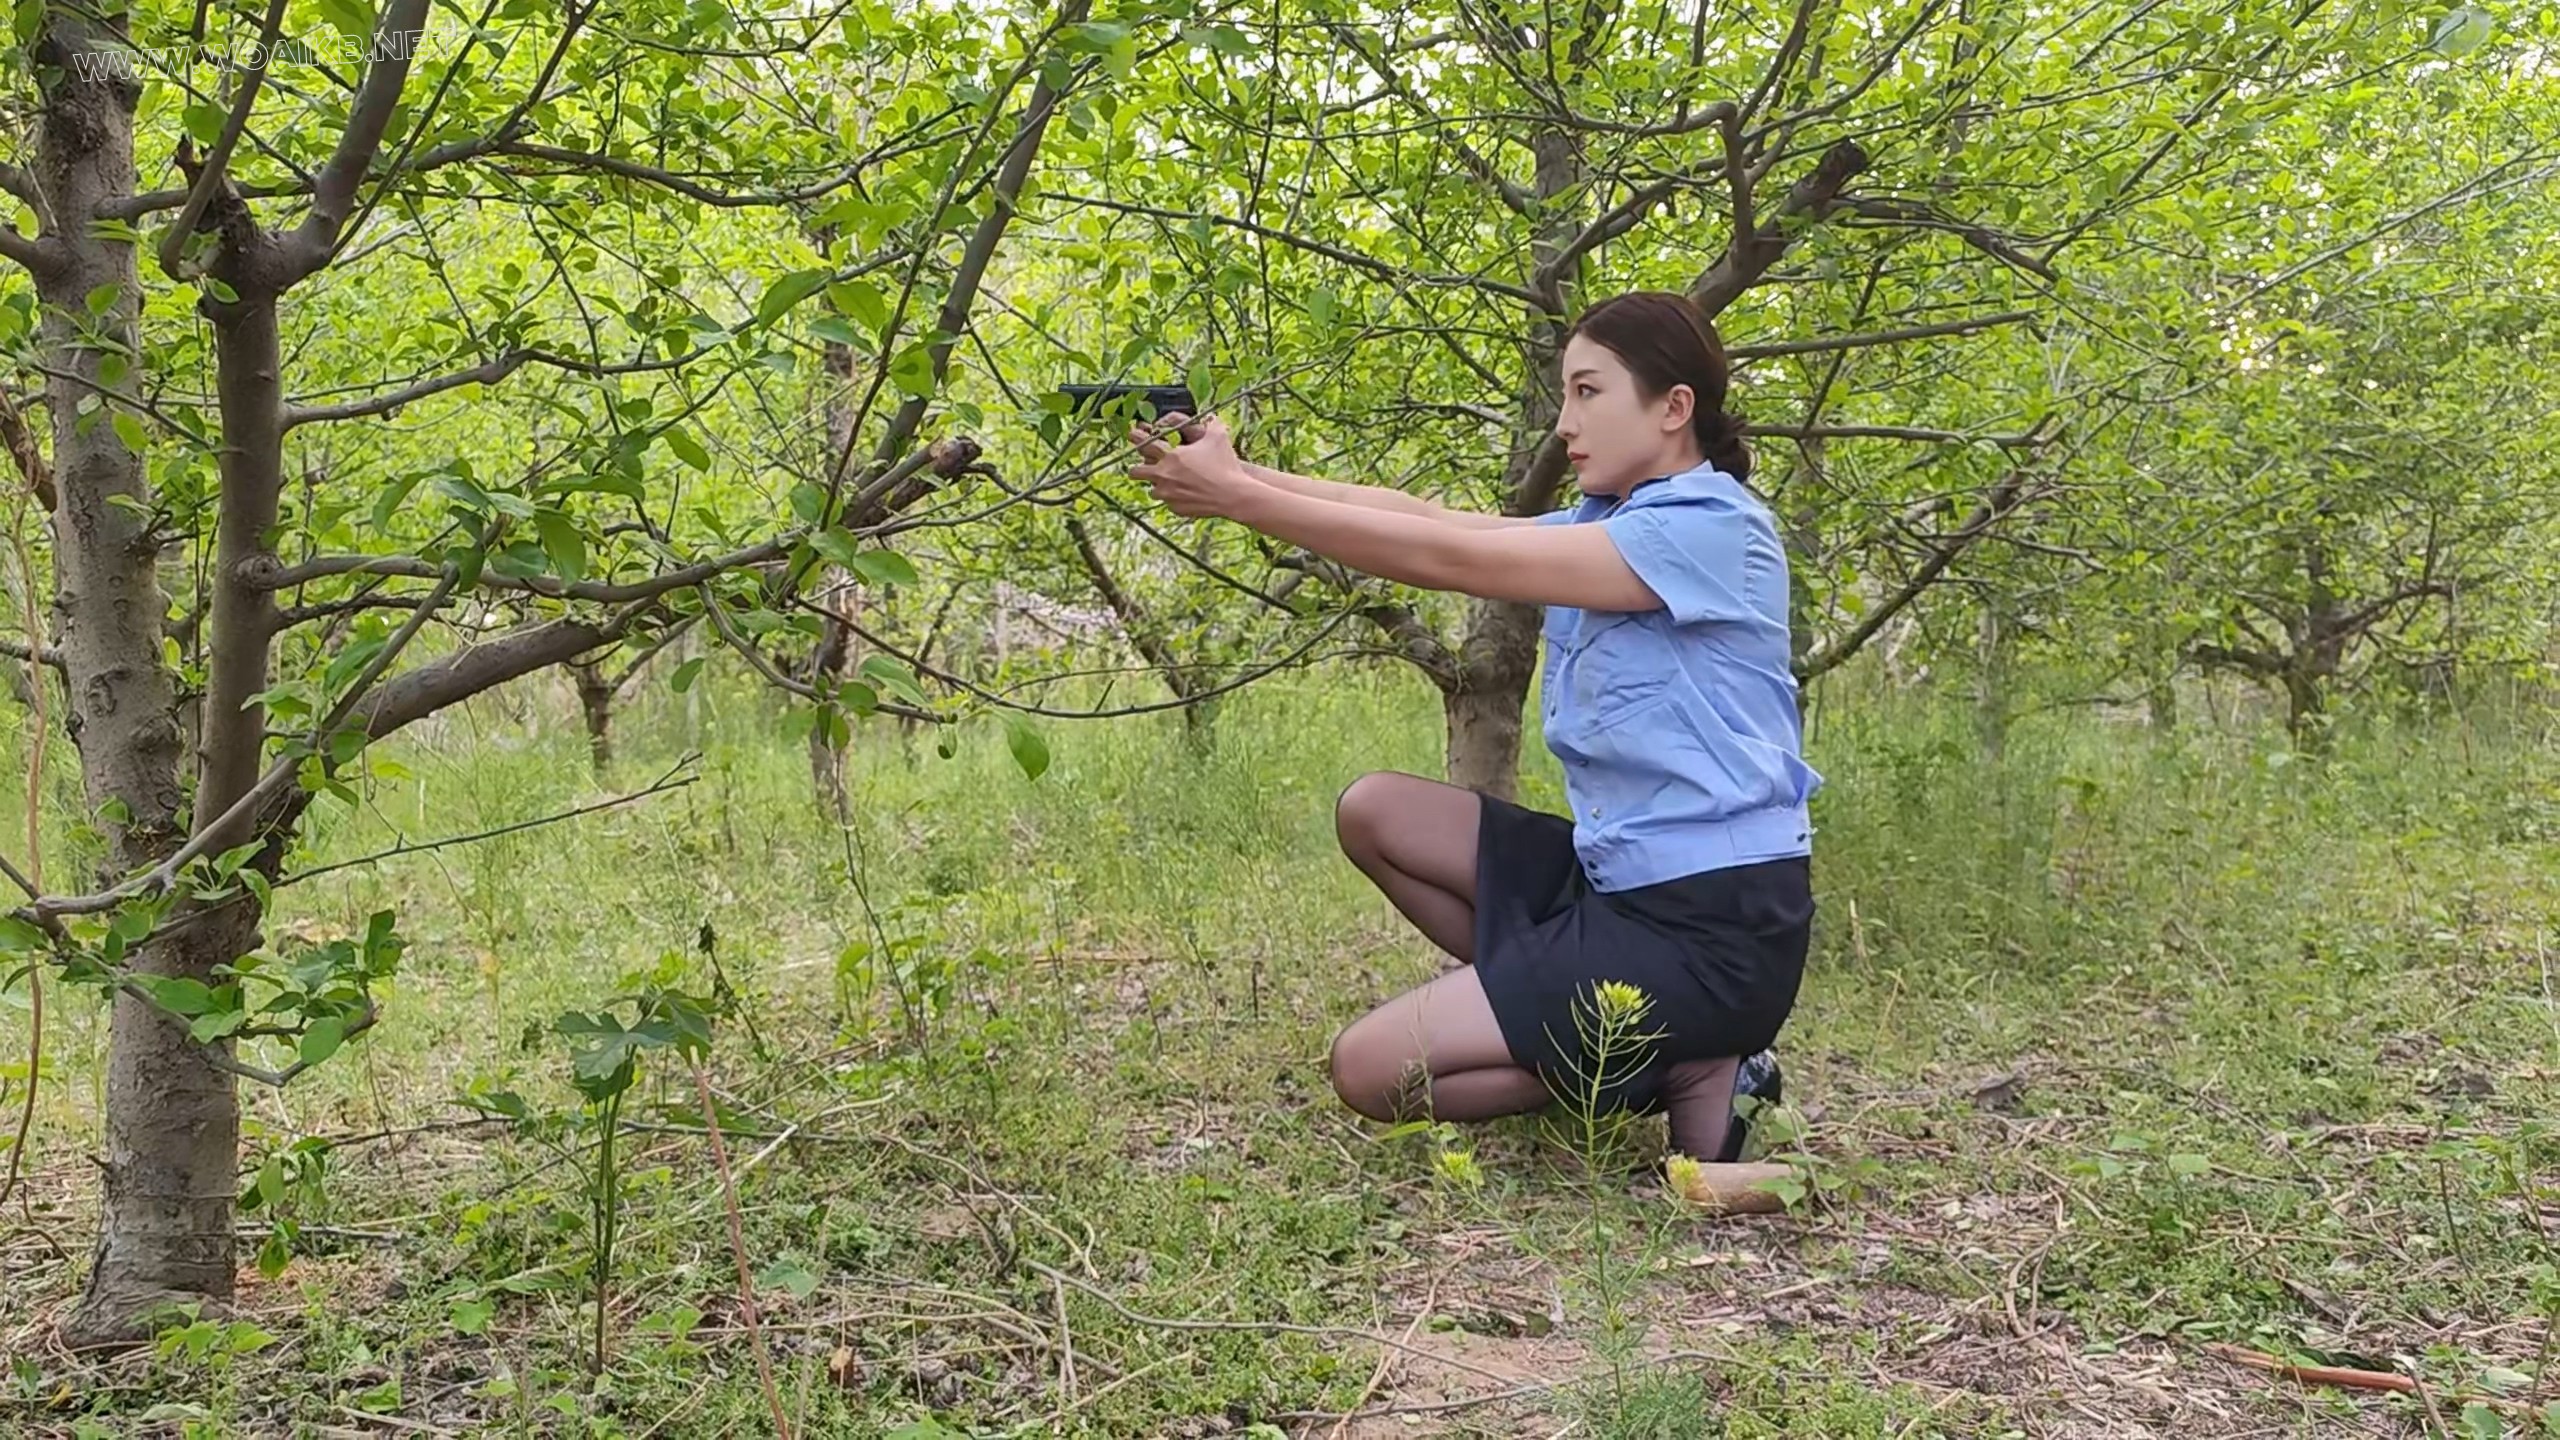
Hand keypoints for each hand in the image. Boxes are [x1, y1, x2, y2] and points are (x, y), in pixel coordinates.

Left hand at [1130, 412, 1254, 519]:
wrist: (1232, 495)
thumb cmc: (1224, 464)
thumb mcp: (1218, 437)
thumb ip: (1211, 423)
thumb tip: (1210, 415)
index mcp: (1170, 456)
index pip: (1144, 446)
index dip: (1135, 438)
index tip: (1132, 435)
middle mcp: (1164, 476)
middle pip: (1136, 473)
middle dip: (1136, 469)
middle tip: (1141, 468)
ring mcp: (1168, 494)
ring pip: (1152, 491)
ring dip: (1157, 486)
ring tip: (1166, 483)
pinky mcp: (1176, 508)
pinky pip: (1168, 503)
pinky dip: (1173, 499)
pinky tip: (1184, 494)